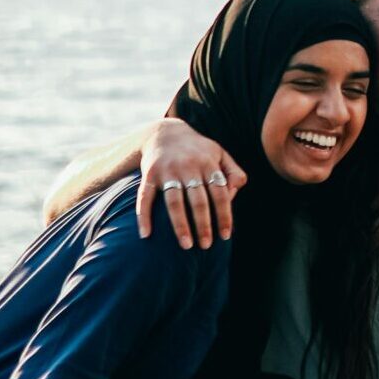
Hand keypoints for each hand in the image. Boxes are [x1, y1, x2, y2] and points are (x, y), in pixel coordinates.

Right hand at [135, 119, 247, 247]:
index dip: (224, 215)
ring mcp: (167, 171)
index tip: (226, 235)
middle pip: (198, 201)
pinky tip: (146, 234)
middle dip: (203, 225)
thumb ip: (234, 173)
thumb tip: (234, 195)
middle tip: (206, 245)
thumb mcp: (220, 154)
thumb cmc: (198, 150)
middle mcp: (188, 167)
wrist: (164, 132)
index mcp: (208, 164)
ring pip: (174, 202)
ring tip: (186, 245)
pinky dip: (143, 216)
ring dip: (180, 225)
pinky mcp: (149, 174)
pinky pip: (145, 197)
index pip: (220, 194)